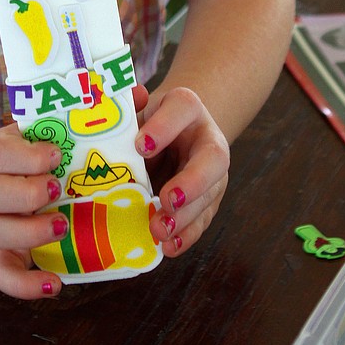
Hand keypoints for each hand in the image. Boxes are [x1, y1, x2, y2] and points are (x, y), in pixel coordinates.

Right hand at [0, 122, 66, 299]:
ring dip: (26, 231)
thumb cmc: (41, 153)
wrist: (12, 178)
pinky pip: (0, 273)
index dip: (25, 156)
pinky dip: (23, 285)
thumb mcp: (51, 129)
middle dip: (24, 193)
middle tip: (56, 188)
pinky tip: (53, 284)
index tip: (56, 154)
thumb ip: (83, 116)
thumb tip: (132, 96)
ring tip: (61, 225)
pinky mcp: (4, 253)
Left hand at [133, 84, 229, 256]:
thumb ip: (131, 106)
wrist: (173, 133)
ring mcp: (213, 173)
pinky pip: (203, 220)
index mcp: (188, 107)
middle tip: (166, 199)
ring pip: (209, 195)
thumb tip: (133, 97)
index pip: (184, 107)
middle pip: (212, 158)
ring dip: (186, 217)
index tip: (140, 146)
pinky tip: (170, 247)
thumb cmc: (148, 121)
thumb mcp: (138, 109)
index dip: (164, 127)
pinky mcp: (208, 201)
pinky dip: (186, 236)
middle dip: (191, 182)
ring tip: (160, 230)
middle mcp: (208, 139)